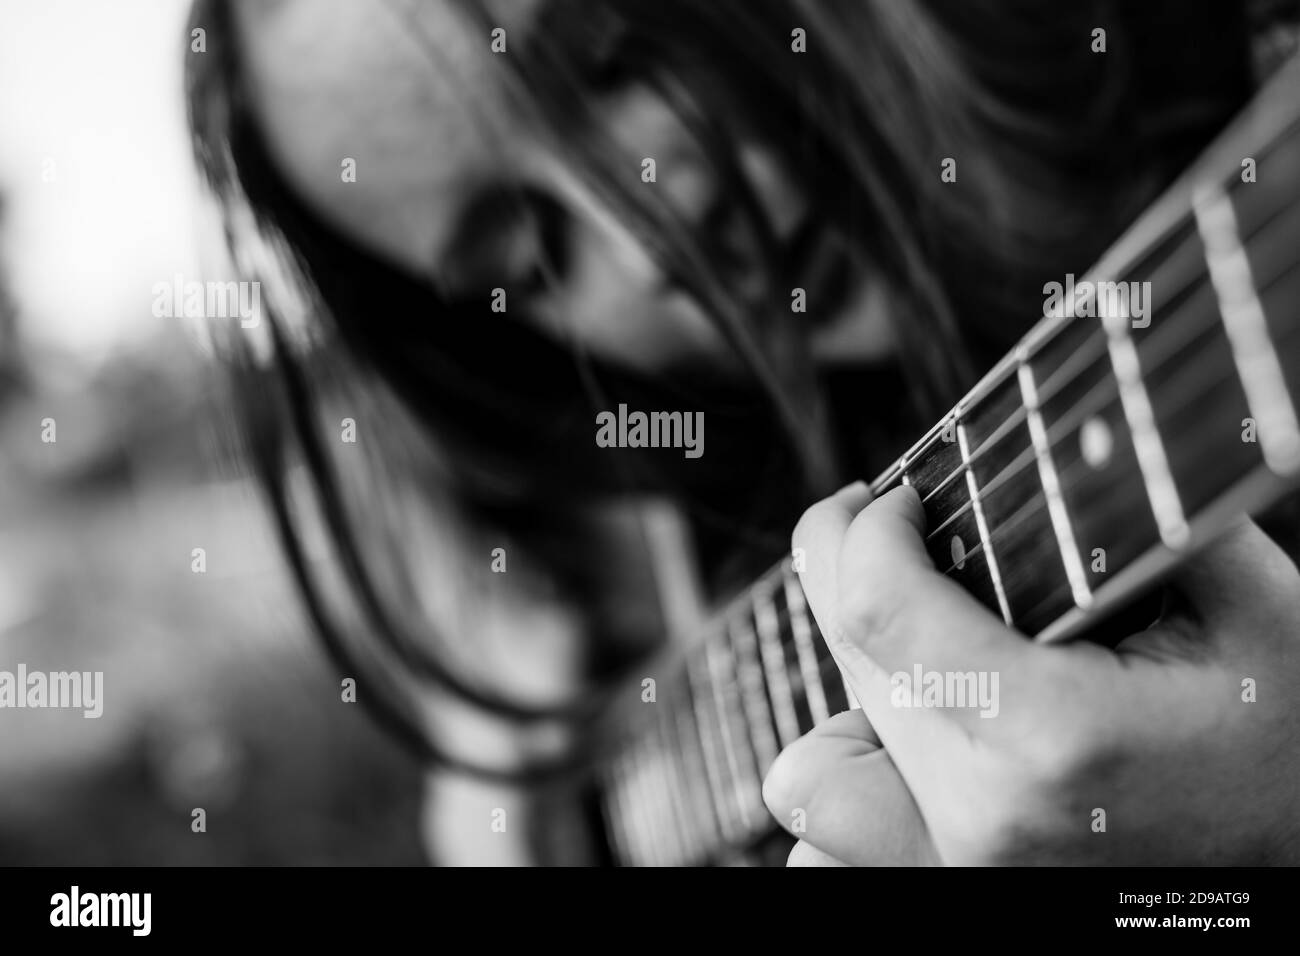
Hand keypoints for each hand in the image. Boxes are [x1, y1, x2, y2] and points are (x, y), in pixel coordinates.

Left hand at [762, 483, 1299, 864]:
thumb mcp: (1251, 607)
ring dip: (849, 696)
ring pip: (814, 773)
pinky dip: (855, 782)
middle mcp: (979, 821)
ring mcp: (960, 875)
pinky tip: (912, 747)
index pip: (877, 607)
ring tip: (920, 655)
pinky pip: (837, 842)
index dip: (865, 528)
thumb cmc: (1293, 737)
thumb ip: (1145, 512)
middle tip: (897, 535)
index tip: (894, 498)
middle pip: (848, 664)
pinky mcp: (957, 897)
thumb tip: (1065, 427)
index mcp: (1046, 735)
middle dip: (852, 573)